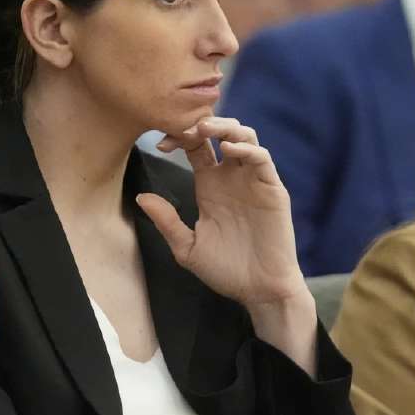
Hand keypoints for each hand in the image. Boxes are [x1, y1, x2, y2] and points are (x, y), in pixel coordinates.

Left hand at [137, 117, 305, 307]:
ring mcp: (253, 181)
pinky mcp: (272, 189)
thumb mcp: (187, 247)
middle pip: (220, 132)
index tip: (160, 143)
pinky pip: (262, 159)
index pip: (194, 147)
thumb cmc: (226, 271)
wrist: (259, 291)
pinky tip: (229, 150)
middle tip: (184, 129)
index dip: (178, 137)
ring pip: (244, 136)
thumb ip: (167, 221)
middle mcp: (232, 177)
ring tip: (205, 129)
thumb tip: (142, 197)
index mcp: (210, 185)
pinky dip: (247, 148)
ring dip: (225, 127)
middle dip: (202, 123)